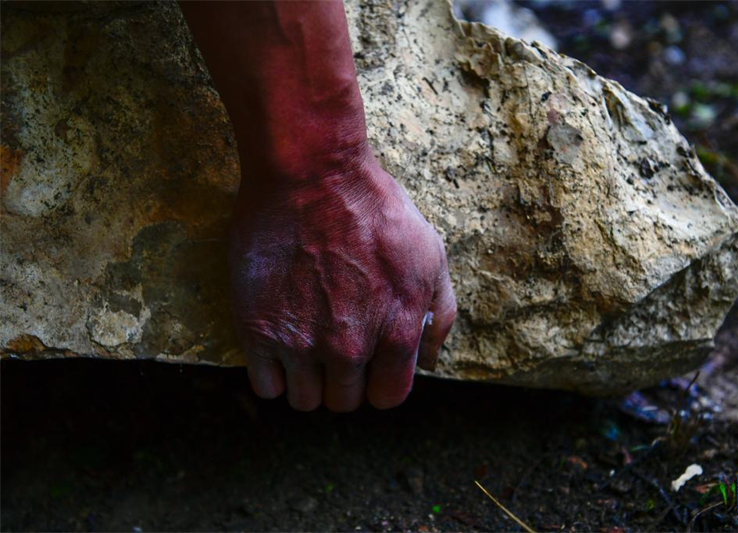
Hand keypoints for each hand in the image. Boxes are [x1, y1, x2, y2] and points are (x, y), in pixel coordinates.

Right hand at [228, 153, 456, 411]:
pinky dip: (273, 374)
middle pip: (344, 401)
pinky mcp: (258, 330)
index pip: (388, 397)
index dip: (379, 383)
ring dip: (307, 380)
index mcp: (395, 333)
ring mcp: (301, 343)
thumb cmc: (374, 210)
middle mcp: (349, 348)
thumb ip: (438, 314)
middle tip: (334, 345)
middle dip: (343, 379)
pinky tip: (279, 344)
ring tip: (306, 343)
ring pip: (304, 400)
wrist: (311, 176)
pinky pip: (266, 386)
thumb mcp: (431, 254)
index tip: (369, 365)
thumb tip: (429, 361)